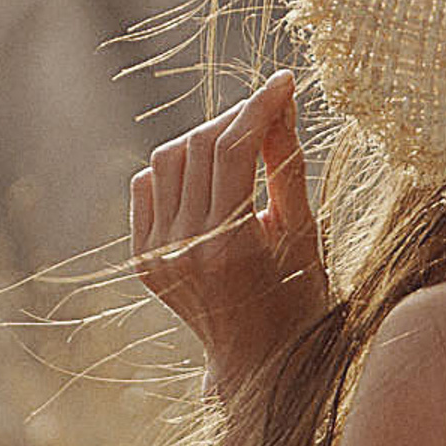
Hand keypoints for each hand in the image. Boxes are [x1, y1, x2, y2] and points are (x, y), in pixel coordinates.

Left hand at [131, 73, 328, 405]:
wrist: (258, 363)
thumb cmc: (297, 299)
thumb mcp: (303, 232)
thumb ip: (286, 165)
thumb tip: (279, 103)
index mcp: (230, 245)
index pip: (235, 149)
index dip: (259, 106)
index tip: (283, 82)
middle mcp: (184, 249)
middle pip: (199, 147)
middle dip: (235, 118)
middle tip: (267, 111)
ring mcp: (157, 256)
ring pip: (166, 159)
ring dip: (204, 140)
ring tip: (239, 147)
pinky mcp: (142, 259)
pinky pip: (147, 187)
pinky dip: (175, 169)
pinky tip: (207, 178)